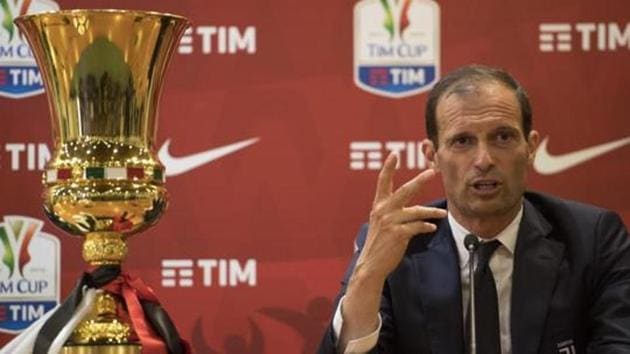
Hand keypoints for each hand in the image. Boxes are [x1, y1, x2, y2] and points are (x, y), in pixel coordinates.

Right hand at [354, 153, 446, 281]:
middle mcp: (383, 211)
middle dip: (420, 181)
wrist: (371, 264)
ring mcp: (390, 222)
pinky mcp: (398, 234)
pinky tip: (431, 228)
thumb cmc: (379, 244)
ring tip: (443, 214)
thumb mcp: (381, 223)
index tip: (394, 153)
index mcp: (378, 206)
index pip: (382, 181)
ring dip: (432, 212)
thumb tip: (411, 209)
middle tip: (432, 172)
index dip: (388, 167)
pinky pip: (417, 227)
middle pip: (404, 191)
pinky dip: (426, 226)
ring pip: (416, 211)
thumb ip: (392, 212)